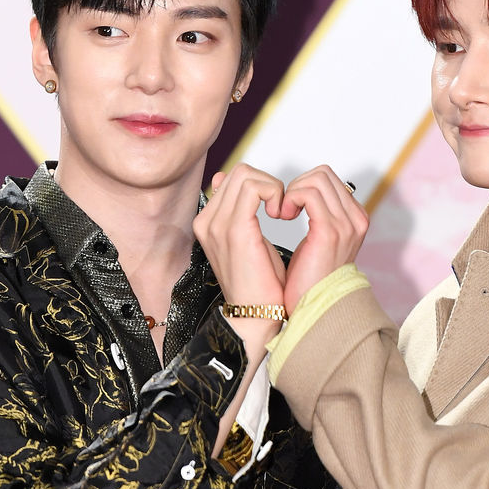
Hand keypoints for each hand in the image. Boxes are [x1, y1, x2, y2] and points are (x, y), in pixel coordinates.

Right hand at [193, 163, 286, 308]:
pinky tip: (282, 215)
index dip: (260, 186)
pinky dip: (274, 193)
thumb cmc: (259, 283)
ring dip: (272, 187)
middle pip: (239, 171)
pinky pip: (254, 188)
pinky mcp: (235, 229)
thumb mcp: (248, 241)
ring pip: (246, 174)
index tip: (275, 207)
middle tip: (282, 208)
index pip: (232, 178)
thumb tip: (227, 181)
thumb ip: (239, 211)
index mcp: (208, 222)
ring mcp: (217, 224)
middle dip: (268, 183)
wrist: (256, 316)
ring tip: (282, 212)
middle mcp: (207, 221)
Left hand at [280, 165, 368, 313]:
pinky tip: (281, 217)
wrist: (312, 311)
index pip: (327, 179)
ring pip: (315, 179)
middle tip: (282, 210)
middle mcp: (356, 219)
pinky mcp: (330, 231)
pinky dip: (290, 198)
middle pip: (322, 174)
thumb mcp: (316, 242)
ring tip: (281, 214)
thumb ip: (315, 214)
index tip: (286, 208)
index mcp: (355, 219)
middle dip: (296, 186)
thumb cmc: (307, 280)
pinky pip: (308, 193)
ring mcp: (346, 224)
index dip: (301, 187)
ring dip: (291, 192)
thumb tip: (298, 193)